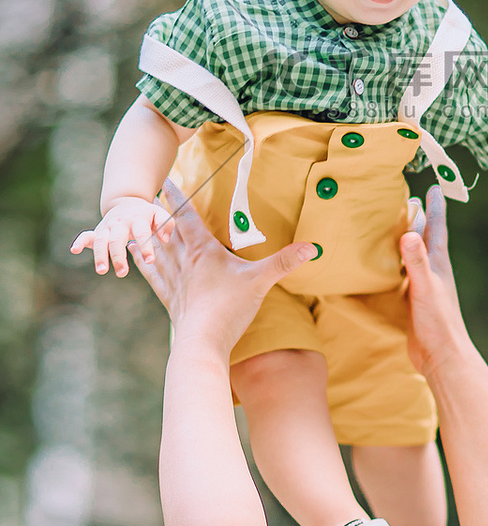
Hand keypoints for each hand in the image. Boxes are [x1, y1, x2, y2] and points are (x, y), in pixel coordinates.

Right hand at [70, 196, 176, 275]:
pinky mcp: (97, 231)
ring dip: (100, 255)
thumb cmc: (147, 214)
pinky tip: (74, 250)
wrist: (128, 201)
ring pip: (101, 240)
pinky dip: (79, 242)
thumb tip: (164, 239)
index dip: (146, 246)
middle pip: (117, 239)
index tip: (150, 260)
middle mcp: (120, 223)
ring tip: (102, 271)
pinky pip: (86, 235)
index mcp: (138, 219)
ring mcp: (107, 227)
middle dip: (118, 256)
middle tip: (122, 273)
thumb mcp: (159, 214)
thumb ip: (166, 225)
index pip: (142, 233)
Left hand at [129, 180, 315, 352]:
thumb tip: (313, 247)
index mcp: (202, 251)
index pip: (186, 217)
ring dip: (146, 236)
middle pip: (166, 231)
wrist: (201, 345)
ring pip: (155, 251)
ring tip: (137, 224)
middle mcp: (184, 262)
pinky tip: (138, 260)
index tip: (166, 180)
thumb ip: (284, 262)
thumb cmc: (228, 310)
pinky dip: (144, 263)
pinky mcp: (170, 300)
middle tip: (149, 199)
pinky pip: (153, 275)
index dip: (177, 197)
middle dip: (159, 213)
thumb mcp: (259, 282)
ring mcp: (174, 281)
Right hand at [400, 186, 471, 379]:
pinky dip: (397, 265)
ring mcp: (425, 286)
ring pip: (415, 256)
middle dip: (421, 217)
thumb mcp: (424, 288)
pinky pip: (405, 275)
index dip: (435, 207)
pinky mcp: (415, 301)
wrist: (442, 358)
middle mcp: (433, 271)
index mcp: (439, 263)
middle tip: (411, 198)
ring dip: (407, 241)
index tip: (434, 186)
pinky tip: (386, 267)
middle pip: (427, 237)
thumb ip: (417, 262)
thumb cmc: (438, 323)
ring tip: (395, 227)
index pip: (437, 227)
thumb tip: (409, 234)